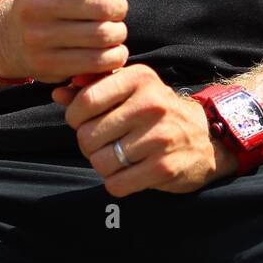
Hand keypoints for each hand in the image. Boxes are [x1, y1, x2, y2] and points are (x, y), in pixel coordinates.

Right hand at [0, 0, 147, 83]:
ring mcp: (36, 35)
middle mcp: (31, 2)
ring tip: (114, 28)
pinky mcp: (46, 64)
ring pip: (102, 34)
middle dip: (118, 7)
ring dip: (118, 32)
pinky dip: (114, 55)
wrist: (13, 37)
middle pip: (100, 5)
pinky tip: (110, 48)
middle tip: (115, 9)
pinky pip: (97, 61)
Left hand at [51, 64, 239, 194]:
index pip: (85, 100)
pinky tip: (127, 173)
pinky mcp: (164, 168)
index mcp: (139, 78)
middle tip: (102, 143)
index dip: (75, 116)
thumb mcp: (130, 89)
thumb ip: (92, 88)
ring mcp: (159, 137)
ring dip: (102, 165)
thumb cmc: (156, 111)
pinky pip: (116, 184)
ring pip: (100, 161)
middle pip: (88, 135)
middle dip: (88, 144)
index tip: (84, 120)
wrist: (205, 137)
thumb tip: (57, 94)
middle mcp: (151, 104)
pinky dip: (115, 183)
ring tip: (116, 157)